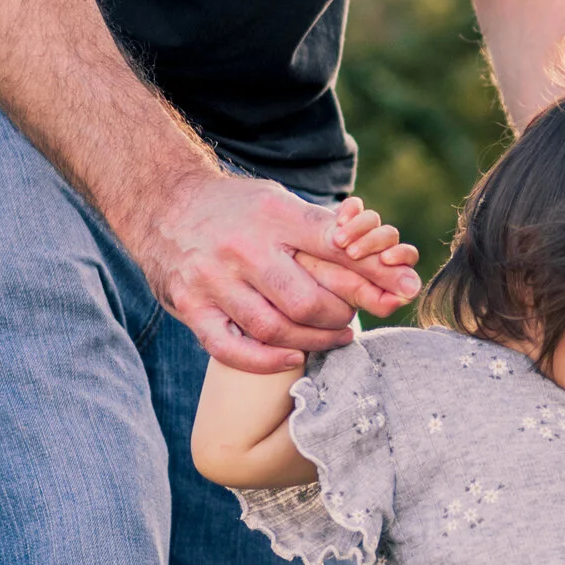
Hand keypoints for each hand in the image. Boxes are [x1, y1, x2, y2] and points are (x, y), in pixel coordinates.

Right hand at [135, 166, 398, 374]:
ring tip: (331, 338)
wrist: (163, 202)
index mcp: (274, 215)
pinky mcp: (191, 307)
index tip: (400, 291)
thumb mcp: (282, 203)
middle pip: (308, 302)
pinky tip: (292, 358)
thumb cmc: (238, 208)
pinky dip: (267, 362)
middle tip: (351, 321)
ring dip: (313, 343)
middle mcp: (243, 248)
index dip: (375, 275)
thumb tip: (394, 254)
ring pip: (275, 330)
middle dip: (341, 318)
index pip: (336, 248)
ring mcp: (213, 280)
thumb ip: (329, 230)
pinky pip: (232, 349)